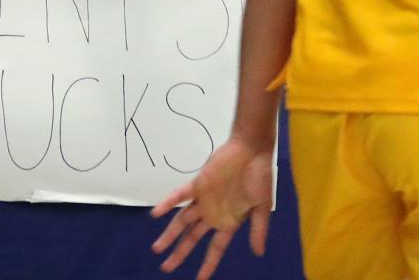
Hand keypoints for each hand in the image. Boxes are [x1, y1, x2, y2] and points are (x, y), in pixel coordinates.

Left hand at [151, 138, 273, 279]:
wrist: (252, 149)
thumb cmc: (259, 176)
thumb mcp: (262, 205)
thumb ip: (258, 229)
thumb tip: (259, 253)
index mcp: (229, 221)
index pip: (216, 248)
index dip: (208, 264)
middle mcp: (213, 213)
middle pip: (193, 237)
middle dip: (180, 253)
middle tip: (166, 268)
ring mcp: (204, 199)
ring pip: (183, 220)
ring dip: (170, 234)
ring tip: (157, 248)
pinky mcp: (198, 184)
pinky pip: (180, 195)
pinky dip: (168, 203)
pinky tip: (156, 213)